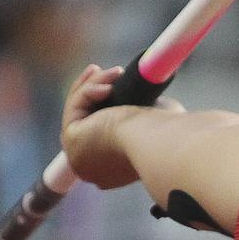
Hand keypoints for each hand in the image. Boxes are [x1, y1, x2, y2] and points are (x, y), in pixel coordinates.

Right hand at [61, 64, 183, 188]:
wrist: (158, 140)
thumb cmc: (167, 132)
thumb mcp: (153, 121)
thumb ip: (142, 115)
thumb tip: (142, 100)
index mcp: (113, 169)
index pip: (100, 135)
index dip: (101, 106)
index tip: (111, 84)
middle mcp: (91, 167)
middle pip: (84, 121)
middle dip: (89, 92)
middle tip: (99, 70)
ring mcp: (79, 155)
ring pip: (78, 112)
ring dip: (92, 85)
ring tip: (116, 72)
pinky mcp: (71, 140)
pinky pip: (74, 107)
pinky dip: (87, 89)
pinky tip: (108, 83)